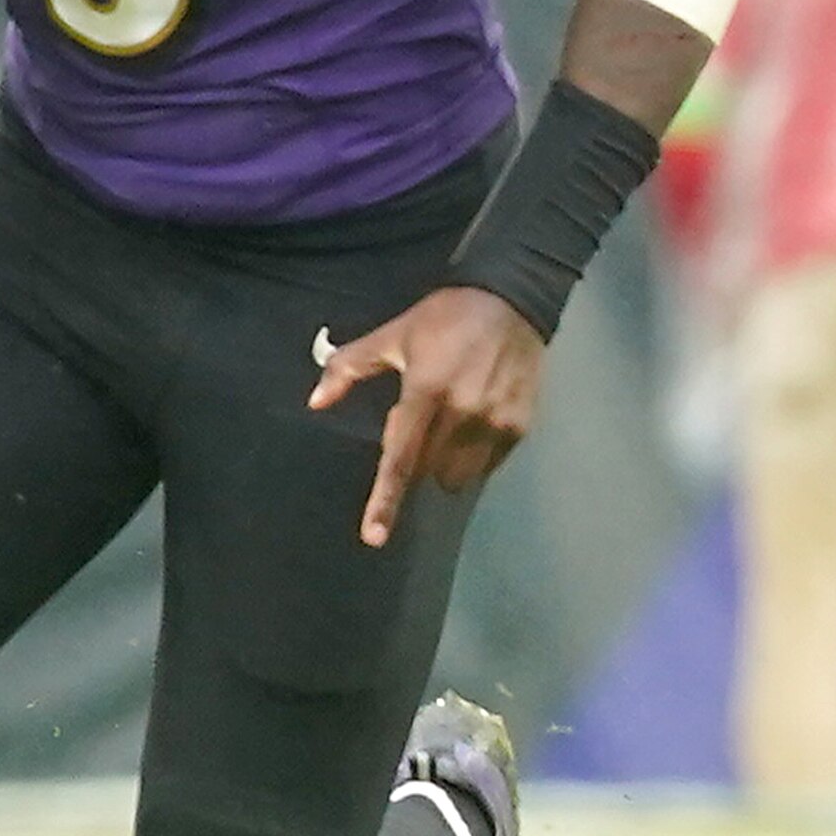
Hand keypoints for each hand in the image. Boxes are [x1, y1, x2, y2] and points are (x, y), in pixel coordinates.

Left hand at [309, 284, 546, 548]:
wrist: (513, 297)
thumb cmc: (444, 317)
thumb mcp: (393, 335)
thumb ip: (350, 368)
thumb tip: (315, 402)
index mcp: (425, 392)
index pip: (401, 458)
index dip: (385, 500)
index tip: (374, 537)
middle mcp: (462, 413)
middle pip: (427, 469)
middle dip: (417, 454)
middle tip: (423, 416)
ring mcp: (495, 422)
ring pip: (458, 474)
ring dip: (445, 461)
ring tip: (451, 422)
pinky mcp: (519, 426)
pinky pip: (487, 465)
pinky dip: (474, 454)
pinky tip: (476, 418)